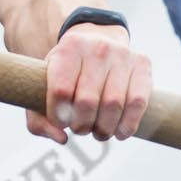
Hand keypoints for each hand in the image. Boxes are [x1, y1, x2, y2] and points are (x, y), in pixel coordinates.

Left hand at [31, 22, 149, 144]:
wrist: (97, 41)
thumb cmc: (68, 71)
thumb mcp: (45, 85)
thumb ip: (38, 119)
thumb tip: (62, 139)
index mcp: (69, 47)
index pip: (61, 91)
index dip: (58, 116)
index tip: (61, 122)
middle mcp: (96, 46)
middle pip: (87, 101)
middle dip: (82, 125)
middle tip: (80, 129)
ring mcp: (122, 54)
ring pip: (113, 104)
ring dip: (104, 128)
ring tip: (99, 132)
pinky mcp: (142, 64)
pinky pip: (137, 102)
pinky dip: (128, 125)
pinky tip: (119, 132)